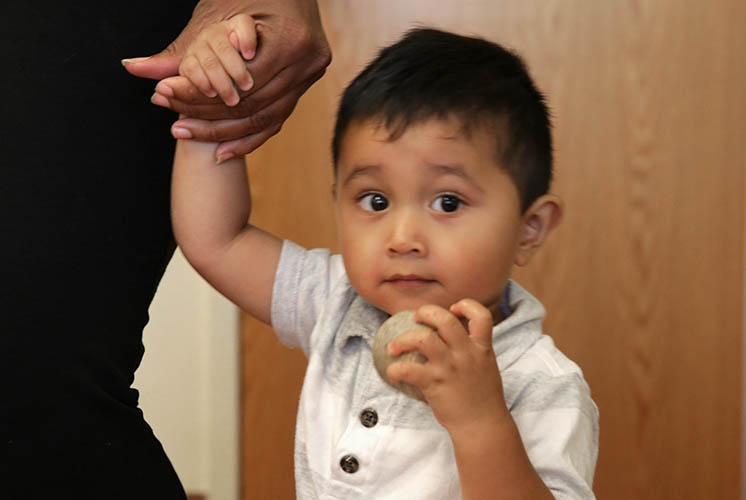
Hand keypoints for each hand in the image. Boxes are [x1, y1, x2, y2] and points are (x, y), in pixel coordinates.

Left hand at [122, 0, 330, 159]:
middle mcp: (306, 64)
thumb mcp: (214, 16)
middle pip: (252, 105)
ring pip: (264, 119)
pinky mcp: (306, 85)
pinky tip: (222, 152)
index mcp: (290, 41)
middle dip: (210, 117)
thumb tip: (132, 67)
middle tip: (174, 126)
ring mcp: (310, 77)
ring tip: (189, 135)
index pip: (240, 84)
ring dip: (225, 133)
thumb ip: (180, 50)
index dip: (202, 96)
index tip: (168, 100)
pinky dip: (249, 138)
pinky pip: (277, 121)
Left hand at [386, 299, 510, 432]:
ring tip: (394, 346)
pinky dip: (394, 369)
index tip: (453, 309)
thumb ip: (471, 351)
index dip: (466, 306)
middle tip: (415, 317)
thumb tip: (450, 339)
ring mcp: (450, 368)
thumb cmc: (482, 399)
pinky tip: (392, 372)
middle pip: (445, 319)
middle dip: (426, 312)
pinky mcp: (435, 384)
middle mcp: (466, 354)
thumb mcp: (485, 367)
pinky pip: (408, 370)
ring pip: (423, 339)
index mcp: (481, 348)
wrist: (482, 426)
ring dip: (403, 339)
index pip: (481, 316)